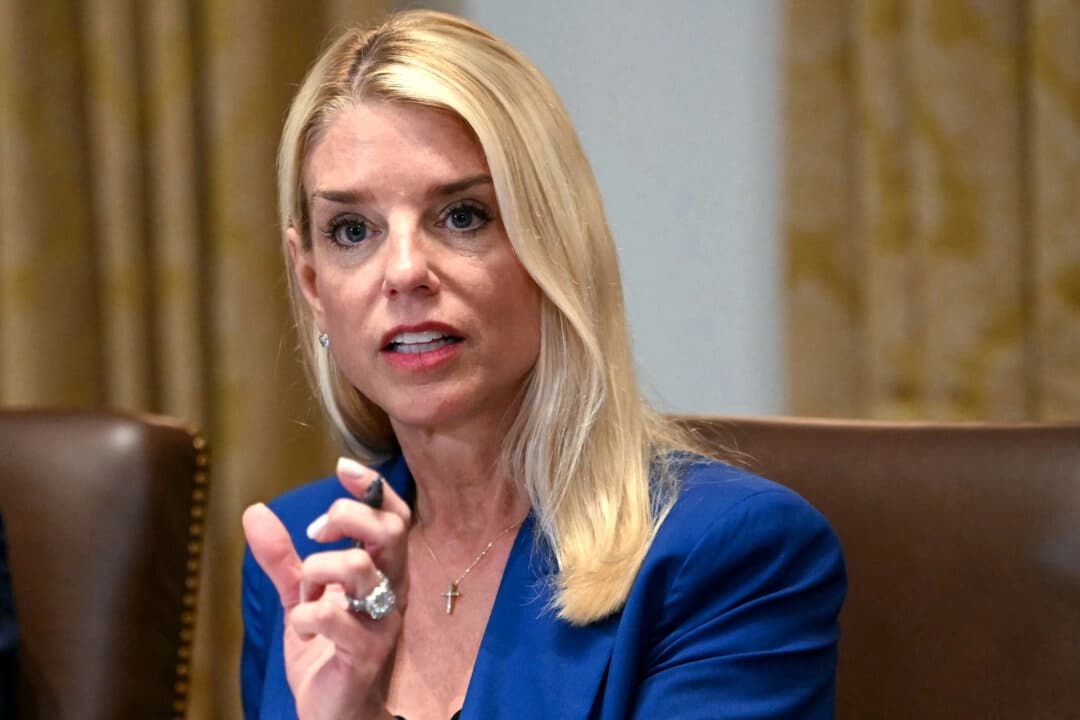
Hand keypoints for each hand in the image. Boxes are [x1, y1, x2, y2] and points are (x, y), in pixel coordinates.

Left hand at [243, 458, 411, 719]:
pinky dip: (306, 616)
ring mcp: (382, 622)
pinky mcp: (365, 654)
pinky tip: (304, 627)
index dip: (373, 488)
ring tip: (304, 591)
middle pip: (391, 532)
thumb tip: (254, 510)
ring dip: (318, 570)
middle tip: (316, 531)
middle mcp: (393, 592)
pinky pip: (334, 617)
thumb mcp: (301, 596)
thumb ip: (282, 557)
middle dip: (347, 517)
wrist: (335, 712)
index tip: (342, 468)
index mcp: (384, 572)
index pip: (396, 517)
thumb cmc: (326, 651)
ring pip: (360, 568)